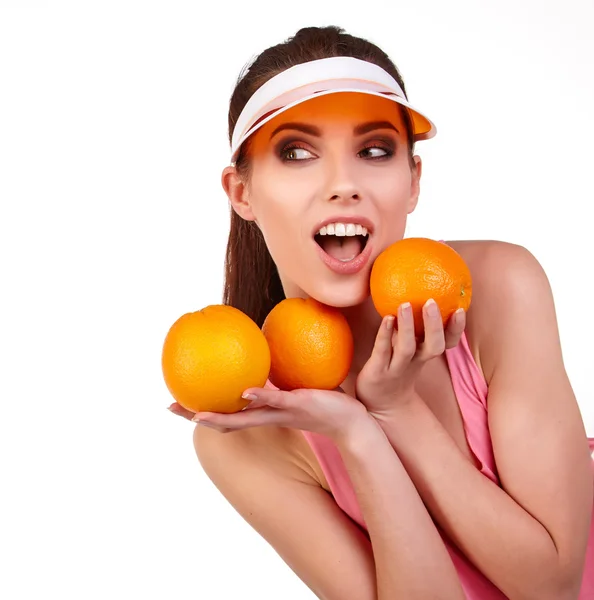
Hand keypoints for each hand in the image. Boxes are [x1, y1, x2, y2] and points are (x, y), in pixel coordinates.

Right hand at [168, 380, 370, 442]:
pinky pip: (276, 402)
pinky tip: (244, 392)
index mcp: (266, 414)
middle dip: (198, 416)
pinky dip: (259, 398)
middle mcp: (269, 418)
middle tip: (173, 408)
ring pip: (245, 418)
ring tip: (196, 415)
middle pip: (227, 421)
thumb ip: (283, 381)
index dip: (204, 410)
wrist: (353, 423)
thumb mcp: (298, 391)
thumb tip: (272, 358)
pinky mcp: (299, 405)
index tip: (180, 403)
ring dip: (220, 417)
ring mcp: (282, 414)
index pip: (229, 415)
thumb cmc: (326, 405)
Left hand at [355, 299, 465, 417]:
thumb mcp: (409, 348)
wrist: (381, 403)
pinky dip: (385, 335)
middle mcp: (415, 362)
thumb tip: (416, 290)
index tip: (461, 309)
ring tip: (404, 304)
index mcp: (424, 354)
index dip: (456, 328)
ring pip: (407, 349)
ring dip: (407, 327)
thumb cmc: (395, 368)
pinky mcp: (378, 372)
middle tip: (432, 302)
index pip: (447, 342)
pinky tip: (386, 319)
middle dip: (435, 325)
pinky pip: (382, 352)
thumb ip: (413, 327)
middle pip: (433, 346)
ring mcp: (396, 368)